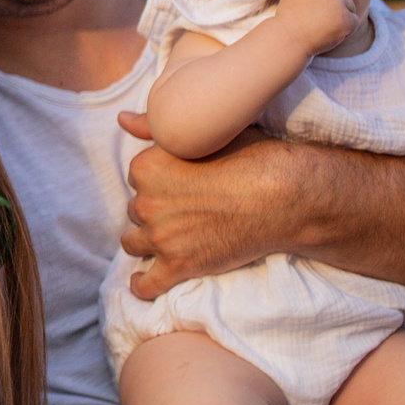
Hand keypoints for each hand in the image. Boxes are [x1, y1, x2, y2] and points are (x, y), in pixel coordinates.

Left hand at [119, 129, 304, 299]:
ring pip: (134, 243)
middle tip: (183, 212)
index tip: (178, 185)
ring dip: (145, 242)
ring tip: (162, 241)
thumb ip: (155, 126)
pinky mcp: (179, 266)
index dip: (158, 182)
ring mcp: (161, 237)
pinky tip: (140, 282)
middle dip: (154, 211)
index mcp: (146, 167)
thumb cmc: (251, 157)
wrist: (283, 195)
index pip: (138, 178)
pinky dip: (141, 285)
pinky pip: (146, 284)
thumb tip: (121, 119)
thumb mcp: (203, 133)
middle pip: (137, 210)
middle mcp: (146, 202)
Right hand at [276, 0, 360, 52]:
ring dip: (341, 15)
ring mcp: (336, 2)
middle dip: (336, 1)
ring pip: (350, 4)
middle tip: (321, 16)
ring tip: (323, 26)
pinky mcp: (346, 18)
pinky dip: (346, 29)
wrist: (288, 42)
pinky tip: (330, 33)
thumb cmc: (289, 20)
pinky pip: (354, 20)